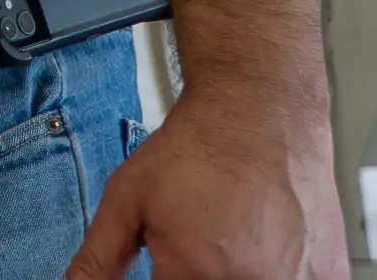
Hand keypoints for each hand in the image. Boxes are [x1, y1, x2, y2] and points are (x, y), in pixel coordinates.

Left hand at [62, 85, 346, 279]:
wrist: (262, 113)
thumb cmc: (199, 151)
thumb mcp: (126, 199)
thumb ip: (98, 258)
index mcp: (194, 272)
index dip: (161, 279)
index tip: (167, 265)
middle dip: (196, 272)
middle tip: (202, 243)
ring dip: (236, 269)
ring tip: (232, 236)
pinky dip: (278, 272)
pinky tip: (266, 246)